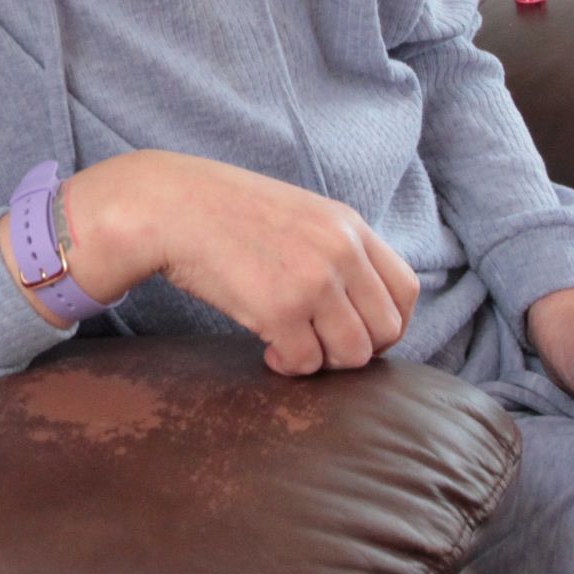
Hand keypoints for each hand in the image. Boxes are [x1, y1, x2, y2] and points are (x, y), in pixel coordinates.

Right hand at [57, 149, 421, 374]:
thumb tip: (359, 303)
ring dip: (322, 362)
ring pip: (351, 355)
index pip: (406, 291)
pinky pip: (306, 363)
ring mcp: (312, 281)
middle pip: (386, 331)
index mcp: (348, 225)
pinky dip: (289, 367)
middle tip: (319, 346)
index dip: (388, 325)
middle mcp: (340, 251)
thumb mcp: (297, 212)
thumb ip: (335, 248)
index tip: (358, 334)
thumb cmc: (223, 211)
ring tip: (291, 348)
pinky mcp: (278, 310)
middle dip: (355, 350)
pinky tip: (267, 351)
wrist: (167, 206)